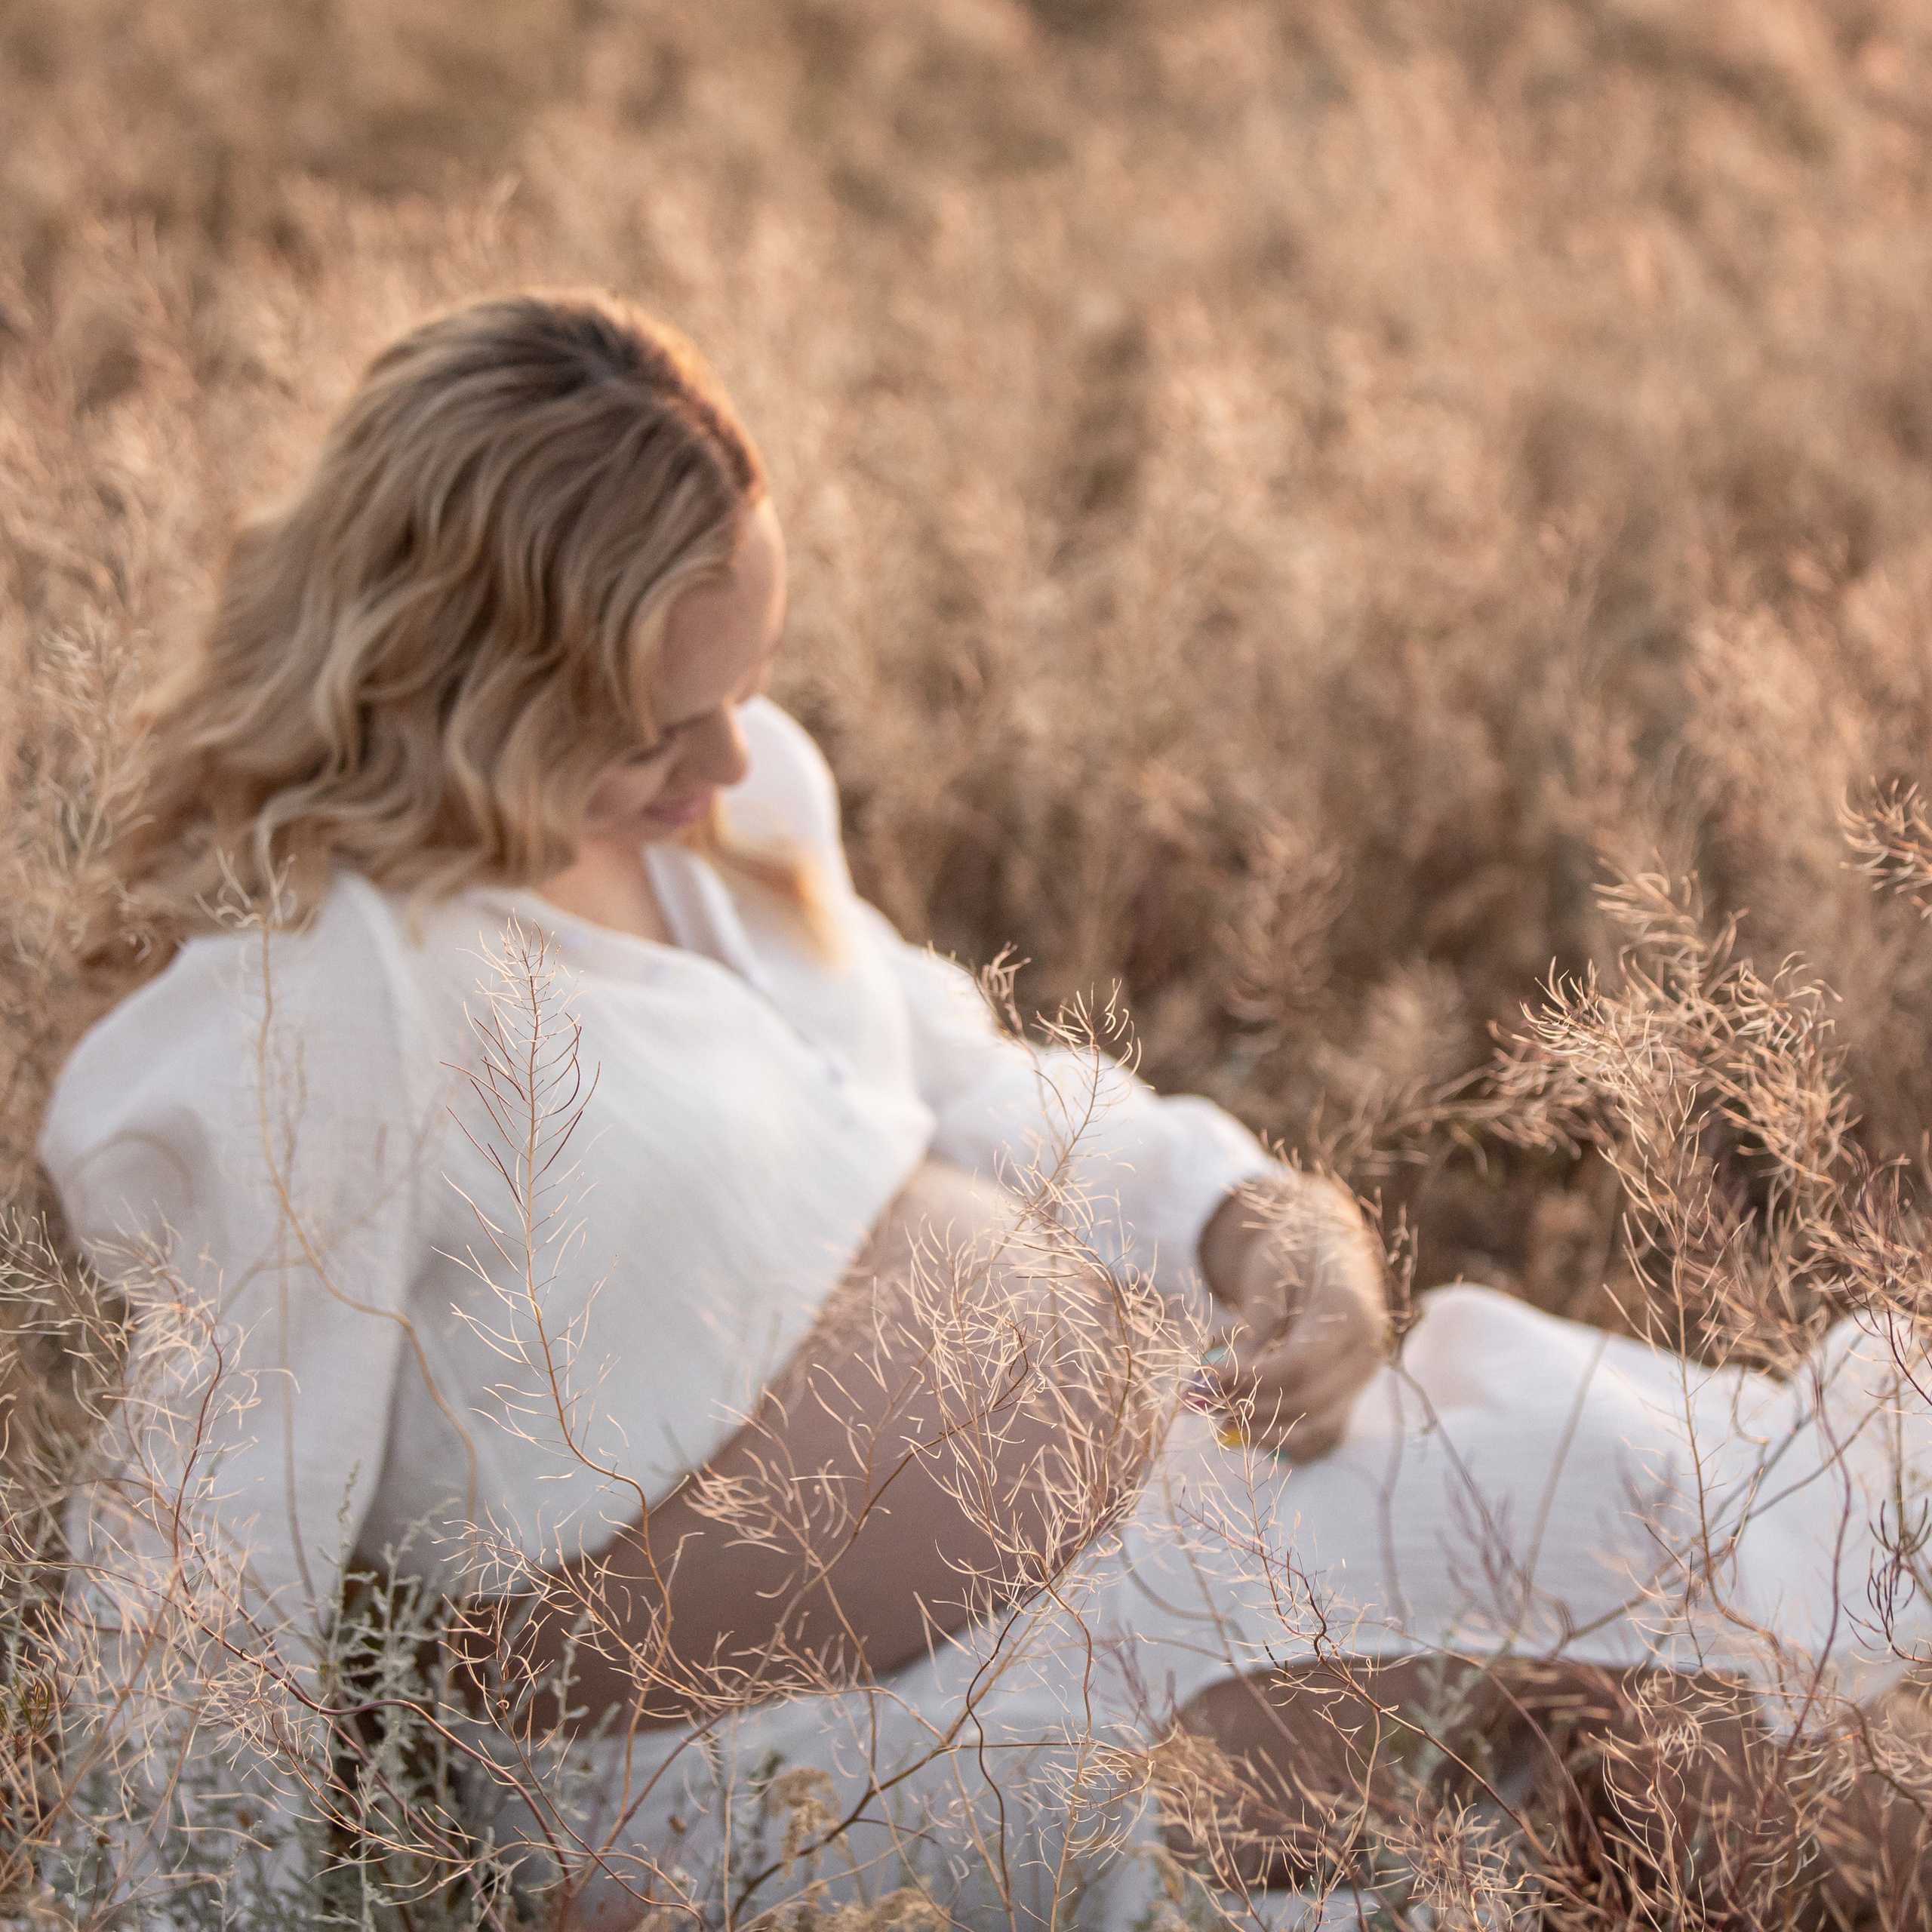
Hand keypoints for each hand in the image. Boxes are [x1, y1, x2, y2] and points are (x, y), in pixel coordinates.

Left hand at [1197, 1172, 1386, 1458]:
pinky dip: (1282, 1434)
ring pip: (1318, 1428)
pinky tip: (1243, 1426)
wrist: (1329, 1238)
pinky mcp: (1350, 1390)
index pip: (1299, 1366)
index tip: (1200, 1380)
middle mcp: (1367, 1351)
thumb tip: (1210, 1383)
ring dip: (1262, 1431)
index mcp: (1351, 1312)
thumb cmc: (1293, 1249)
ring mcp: (1363, 1375)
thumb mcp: (1267, 1278)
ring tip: (1215, 1415)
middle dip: (1249, 1409)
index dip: (1247, 1380)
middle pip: (1309, 1403)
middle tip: (1197, 1401)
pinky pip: (1320, 1429)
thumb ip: (1249, 1332)